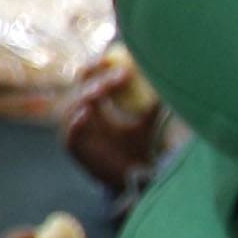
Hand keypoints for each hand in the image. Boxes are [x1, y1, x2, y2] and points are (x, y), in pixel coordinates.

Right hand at [62, 59, 171, 192]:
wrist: (134, 177)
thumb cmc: (138, 147)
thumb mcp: (147, 120)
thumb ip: (153, 102)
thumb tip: (168, 78)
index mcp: (94, 105)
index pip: (88, 79)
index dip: (98, 67)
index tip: (114, 60)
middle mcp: (81, 116)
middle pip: (80, 89)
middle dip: (94, 79)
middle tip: (114, 75)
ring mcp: (75, 132)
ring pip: (71, 108)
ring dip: (85, 97)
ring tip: (102, 90)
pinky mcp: (73, 149)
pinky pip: (69, 134)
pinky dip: (75, 124)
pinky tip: (86, 113)